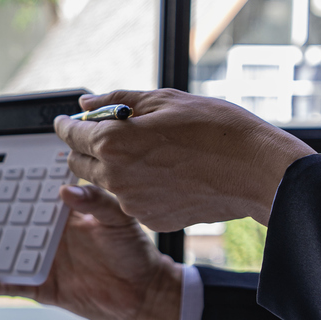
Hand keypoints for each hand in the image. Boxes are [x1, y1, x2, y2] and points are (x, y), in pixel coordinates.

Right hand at [0, 190, 182, 319]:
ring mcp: (43, 262)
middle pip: (2, 224)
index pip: (23, 198)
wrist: (145, 292)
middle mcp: (45, 237)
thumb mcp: (118, 218)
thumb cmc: (135, 250)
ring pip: (0, 254)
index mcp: (59, 214)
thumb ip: (94, 202)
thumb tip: (66, 192)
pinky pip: (16, 286)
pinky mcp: (45, 289)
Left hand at [55, 89, 314, 231]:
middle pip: (79, 163)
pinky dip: (139, 187)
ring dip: (112, 168)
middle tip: (98, 135)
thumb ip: (117, 101)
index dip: (65, 125)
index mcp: (112, 142)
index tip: (65, 121)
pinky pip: (132, 201)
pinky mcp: (151, 219)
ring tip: (145, 152)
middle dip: (84, 148)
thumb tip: (86, 102)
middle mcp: (114, 176)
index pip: (70, 134)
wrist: (255, 170)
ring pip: (106, 183)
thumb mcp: (164, 100)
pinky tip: (166, 174)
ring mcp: (131, 203)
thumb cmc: (215, 128)